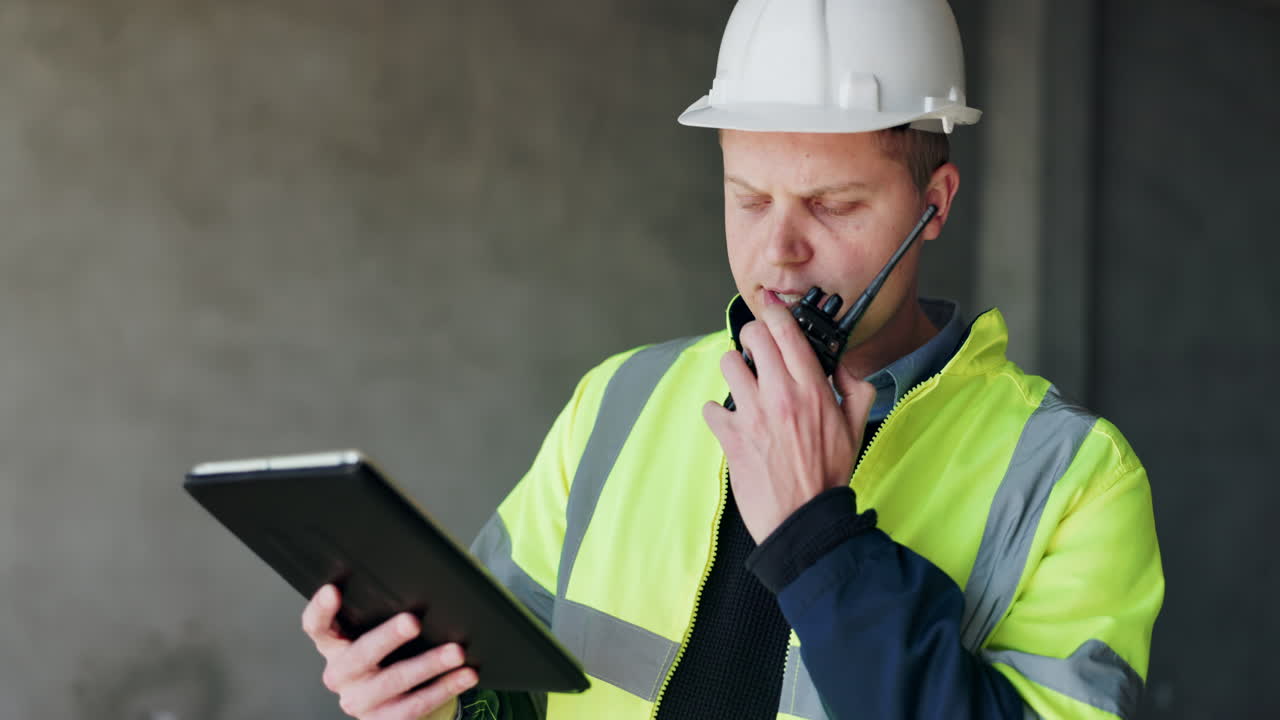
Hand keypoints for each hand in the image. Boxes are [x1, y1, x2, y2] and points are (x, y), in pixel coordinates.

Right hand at [302, 584, 477, 719]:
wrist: (390, 702)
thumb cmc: (385, 655)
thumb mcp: (375, 632)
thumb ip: (382, 612)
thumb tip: (421, 582)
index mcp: (334, 646)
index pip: (316, 627)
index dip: (321, 610)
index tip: (333, 590)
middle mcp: (341, 675)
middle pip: (359, 655)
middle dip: (388, 637)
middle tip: (412, 621)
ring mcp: (359, 701)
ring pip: (394, 681)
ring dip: (428, 664)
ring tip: (455, 651)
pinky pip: (416, 705)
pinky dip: (445, 688)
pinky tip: (465, 675)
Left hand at [702, 303, 875, 543]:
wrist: (804, 519)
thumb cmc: (828, 475)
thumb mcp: (856, 427)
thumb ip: (855, 388)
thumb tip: (842, 363)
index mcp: (812, 389)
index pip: (787, 331)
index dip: (776, 312)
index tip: (771, 308)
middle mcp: (780, 396)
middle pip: (754, 337)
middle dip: (754, 336)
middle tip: (759, 350)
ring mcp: (752, 415)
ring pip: (729, 364)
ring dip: (736, 370)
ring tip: (745, 386)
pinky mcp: (730, 437)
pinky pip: (712, 407)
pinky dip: (719, 412)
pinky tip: (732, 422)